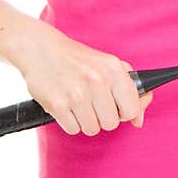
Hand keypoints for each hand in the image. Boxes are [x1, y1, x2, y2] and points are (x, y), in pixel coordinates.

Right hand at [12, 20, 152, 135]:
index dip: (125, 112)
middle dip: (103, 117)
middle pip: (111, 123)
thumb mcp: (108, 65)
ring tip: (78, 102)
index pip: (132, 109)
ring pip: (92, 128)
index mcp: (113, 69)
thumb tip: (139, 120)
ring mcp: (77, 94)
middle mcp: (97, 80)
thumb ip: (129, 90)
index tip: (118, 108)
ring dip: (85, 120)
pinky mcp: (57, 105)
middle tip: (92, 102)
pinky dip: (69, 122)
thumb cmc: (77, 59)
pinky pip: (73, 129)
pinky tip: (66, 105)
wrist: (39, 48)